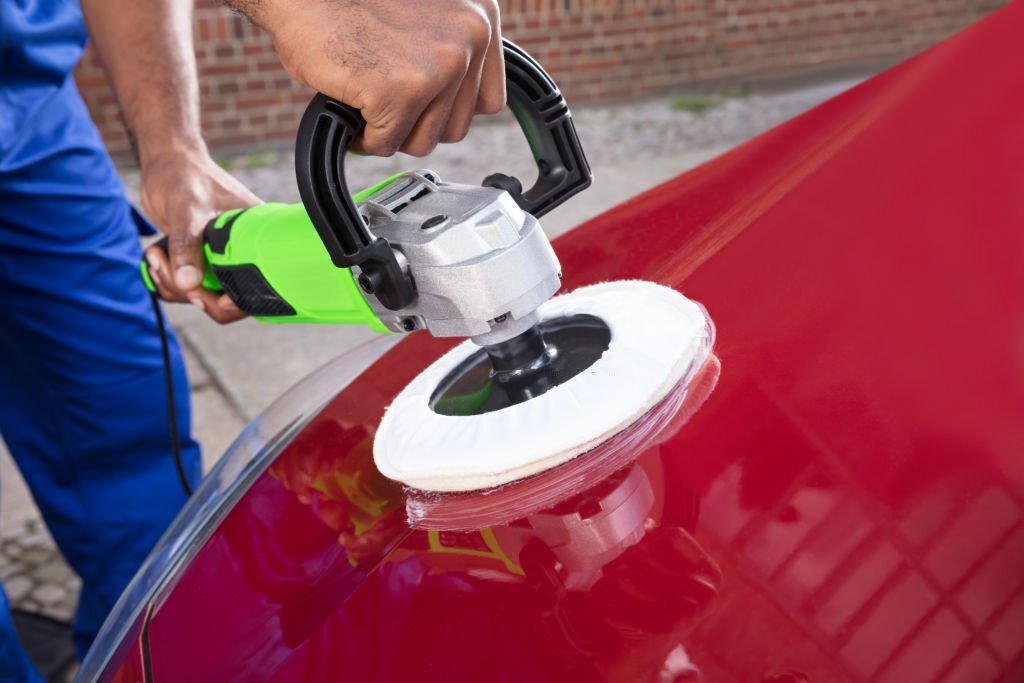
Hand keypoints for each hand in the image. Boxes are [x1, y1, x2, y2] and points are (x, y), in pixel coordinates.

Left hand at [140, 145, 260, 322]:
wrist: (166, 162)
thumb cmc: (184, 176)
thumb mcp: (187, 210)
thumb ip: (187, 246)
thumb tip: (189, 284)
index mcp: (256, 241)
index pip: (253, 290)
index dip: (224, 299)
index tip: (194, 287)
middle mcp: (244, 253)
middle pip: (226, 301)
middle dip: (190, 291)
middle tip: (164, 264)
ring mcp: (222, 259)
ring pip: (204, 296)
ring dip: (172, 284)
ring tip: (155, 255)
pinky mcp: (202, 261)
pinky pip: (188, 287)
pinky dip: (167, 281)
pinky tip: (156, 258)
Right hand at [241, 0, 504, 156]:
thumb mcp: (428, 13)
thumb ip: (452, 49)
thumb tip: (457, 105)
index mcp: (482, 17)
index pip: (488, 101)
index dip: (449, 110)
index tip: (423, 105)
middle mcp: (471, 39)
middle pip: (456, 127)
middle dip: (416, 123)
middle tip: (384, 99)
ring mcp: (440, 66)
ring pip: (424, 141)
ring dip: (391, 130)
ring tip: (366, 97)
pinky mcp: (402, 91)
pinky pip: (386, 144)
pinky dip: (362, 136)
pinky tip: (350, 104)